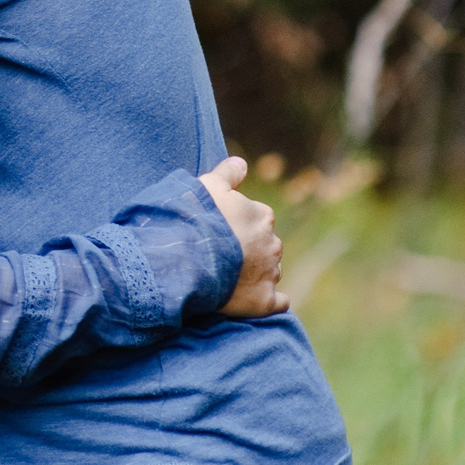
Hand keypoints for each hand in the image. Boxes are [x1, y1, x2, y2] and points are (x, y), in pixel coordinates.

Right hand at [203, 157, 288, 317]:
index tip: (222, 232)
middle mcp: (272, 244)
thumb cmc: (195, 219)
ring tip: (232, 280)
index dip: (239, 226)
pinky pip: (278, 302)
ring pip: (271, 272)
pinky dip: (272, 301)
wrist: (187, 259)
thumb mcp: (207, 186)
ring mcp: (269, 273)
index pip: (257, 219)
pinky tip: (260, 301)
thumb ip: (227, 173)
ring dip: (258, 275)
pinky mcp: (263, 301)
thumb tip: (241, 162)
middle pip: (266, 246)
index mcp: (261, 216)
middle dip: (251, 251)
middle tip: (224, 257)